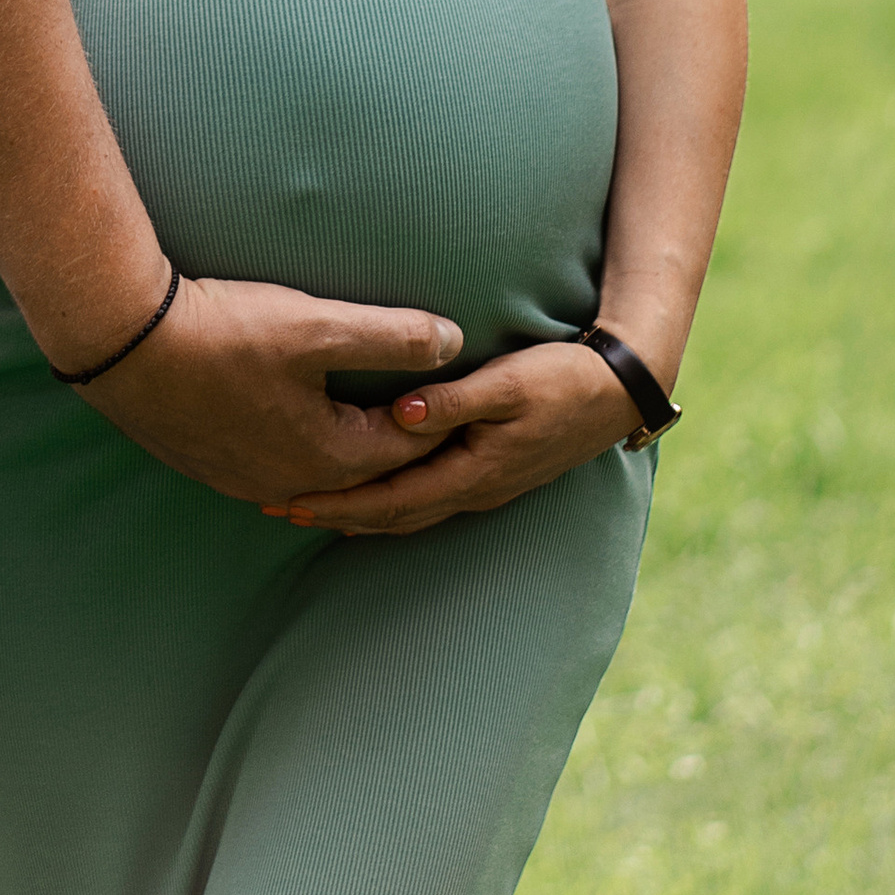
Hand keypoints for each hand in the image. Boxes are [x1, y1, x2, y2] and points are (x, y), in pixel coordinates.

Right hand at [74, 273, 475, 506]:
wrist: (125, 344)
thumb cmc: (224, 333)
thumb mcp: (319, 326)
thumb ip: (393, 336)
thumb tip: (452, 341)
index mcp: (330, 457)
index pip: (408, 446)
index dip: (439, 416)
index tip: (461, 390)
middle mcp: (292, 484)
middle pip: (365, 471)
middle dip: (398, 443)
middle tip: (425, 412)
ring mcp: (248, 481)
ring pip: (318, 474)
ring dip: (347, 449)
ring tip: (368, 419)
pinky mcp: (213, 467)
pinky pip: (277, 469)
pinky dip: (302, 450)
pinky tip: (298, 425)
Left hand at [259, 336, 635, 534]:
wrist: (618, 392)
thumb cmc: (562, 380)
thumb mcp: (508, 384)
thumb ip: (454, 400)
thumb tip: (400, 414)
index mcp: (471, 471)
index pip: (389, 499)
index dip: (338, 503)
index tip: (289, 499)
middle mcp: (472, 489)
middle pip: (390, 514)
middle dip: (334, 514)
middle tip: (277, 508)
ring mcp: (482, 485)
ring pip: (407, 512)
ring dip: (358, 512)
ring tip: (309, 508)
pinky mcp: (487, 472)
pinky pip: (424, 499)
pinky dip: (387, 503)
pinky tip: (368, 496)